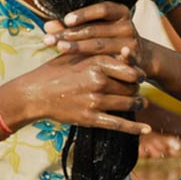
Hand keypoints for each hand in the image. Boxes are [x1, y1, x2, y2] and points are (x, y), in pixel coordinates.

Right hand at [17, 53, 150, 134]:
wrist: (34, 93)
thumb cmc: (56, 71)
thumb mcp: (77, 55)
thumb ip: (101, 53)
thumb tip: (127, 51)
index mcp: (96, 63)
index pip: (130, 70)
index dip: (138, 73)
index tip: (139, 75)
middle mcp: (98, 81)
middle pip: (131, 87)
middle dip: (136, 88)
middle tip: (137, 89)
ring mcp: (95, 101)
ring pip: (128, 103)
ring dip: (138, 103)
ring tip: (141, 102)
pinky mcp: (90, 118)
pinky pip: (118, 124)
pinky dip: (135, 127)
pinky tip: (146, 129)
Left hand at [42, 2, 149, 70]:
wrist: (141, 56)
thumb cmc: (110, 39)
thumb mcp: (96, 29)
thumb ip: (73, 27)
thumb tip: (47, 26)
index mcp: (120, 12)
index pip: (101, 9)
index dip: (84, 14)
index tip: (66, 21)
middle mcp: (127, 25)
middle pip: (96, 29)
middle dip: (70, 34)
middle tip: (49, 39)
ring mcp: (131, 42)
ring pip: (101, 45)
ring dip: (78, 47)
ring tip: (60, 48)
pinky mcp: (134, 60)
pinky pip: (119, 60)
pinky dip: (114, 59)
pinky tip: (101, 62)